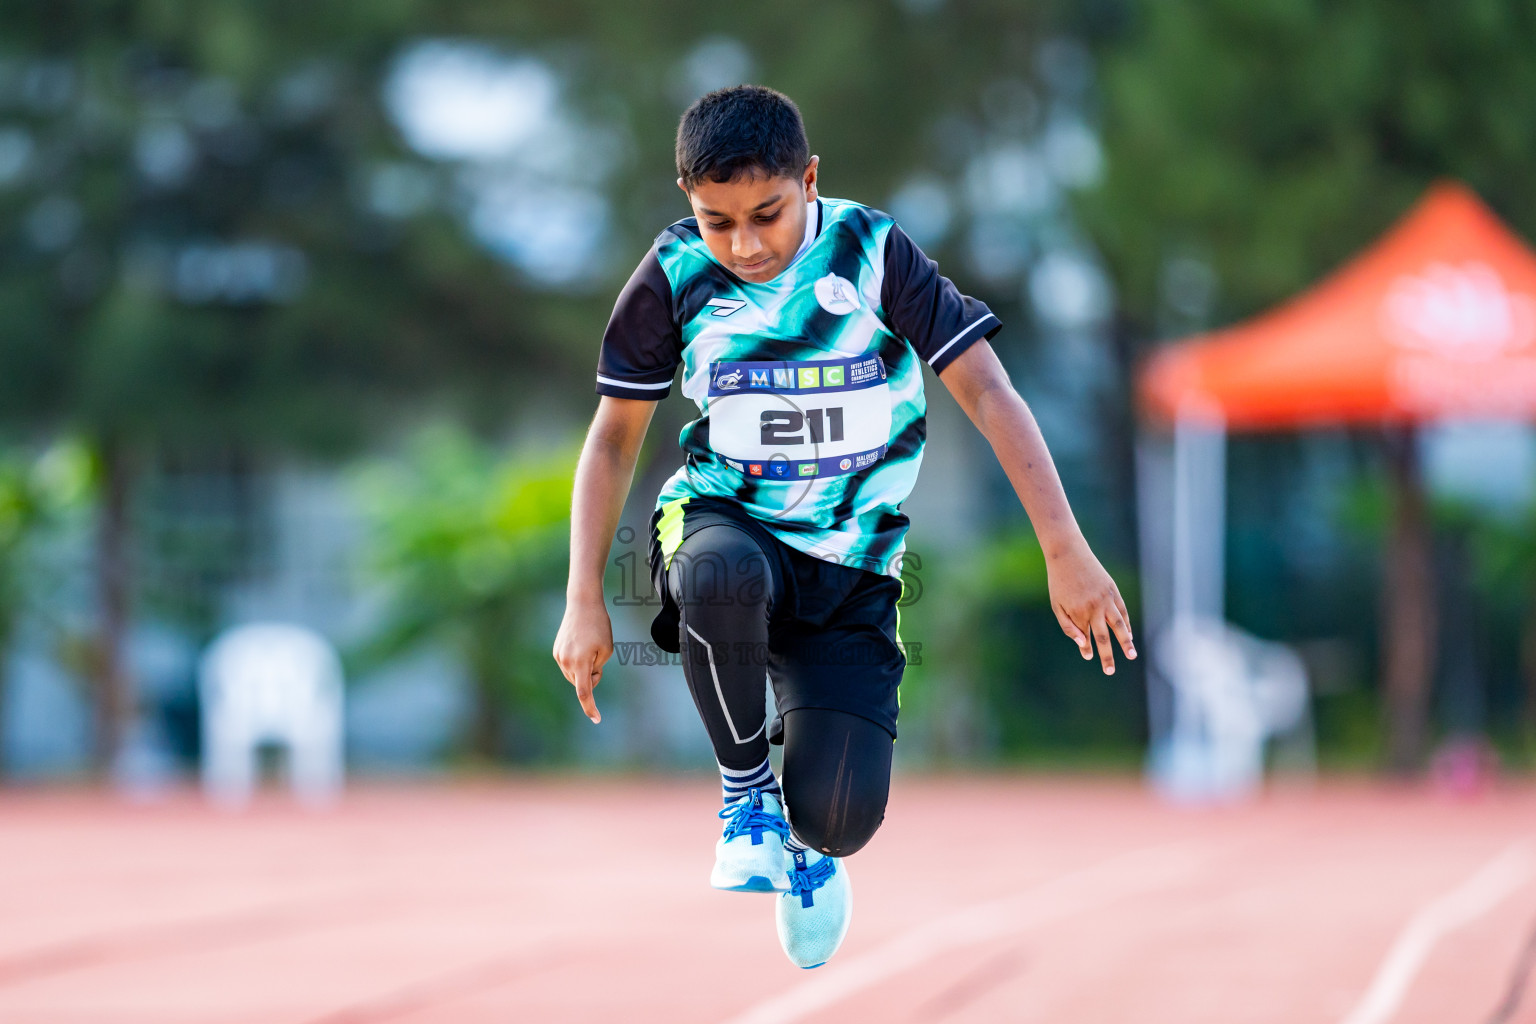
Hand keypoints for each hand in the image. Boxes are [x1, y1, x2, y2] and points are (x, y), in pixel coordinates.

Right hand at [552, 593, 612, 722]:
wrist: (582, 604)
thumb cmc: (599, 625)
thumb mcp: (607, 649)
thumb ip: (597, 668)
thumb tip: (584, 678)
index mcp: (581, 662)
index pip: (584, 692)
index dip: (590, 707)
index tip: (596, 719)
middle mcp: (566, 661)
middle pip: (582, 682)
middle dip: (592, 676)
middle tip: (599, 657)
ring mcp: (559, 656)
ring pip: (575, 675)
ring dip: (584, 669)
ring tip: (589, 647)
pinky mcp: (556, 651)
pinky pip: (569, 666)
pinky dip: (577, 663)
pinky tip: (581, 645)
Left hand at [1046, 542, 1135, 674]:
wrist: (1068, 554)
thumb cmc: (1059, 582)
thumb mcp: (1057, 605)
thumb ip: (1069, 626)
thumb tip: (1083, 644)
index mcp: (1078, 613)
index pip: (1086, 638)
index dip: (1088, 649)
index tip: (1090, 658)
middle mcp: (1094, 609)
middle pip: (1104, 638)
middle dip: (1107, 656)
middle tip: (1110, 671)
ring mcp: (1106, 599)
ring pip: (1119, 625)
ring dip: (1126, 642)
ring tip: (1132, 655)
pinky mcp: (1113, 591)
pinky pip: (1122, 611)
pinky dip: (1126, 624)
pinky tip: (1129, 634)